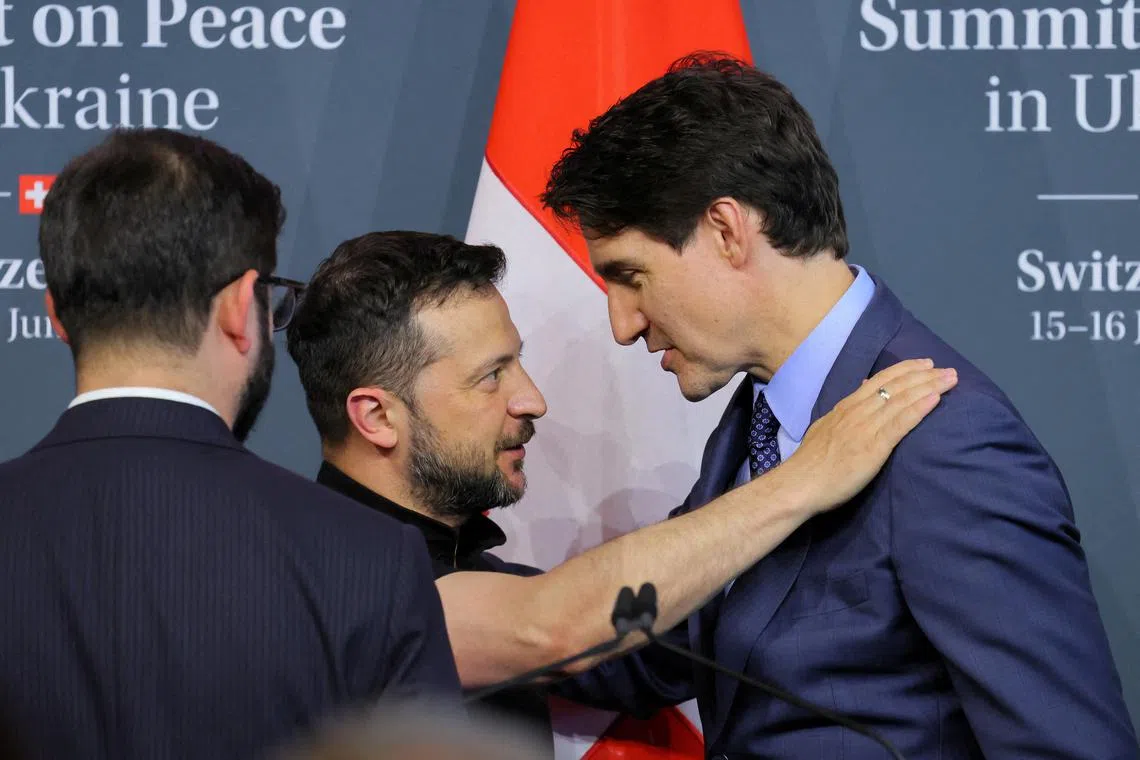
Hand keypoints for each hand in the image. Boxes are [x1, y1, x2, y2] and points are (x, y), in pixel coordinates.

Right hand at [774, 358, 956, 514]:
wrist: (800, 482)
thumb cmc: (812, 462)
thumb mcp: (825, 428)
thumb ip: (844, 414)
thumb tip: (857, 398)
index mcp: (847, 407)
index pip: (880, 380)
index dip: (905, 370)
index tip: (924, 364)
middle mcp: (858, 411)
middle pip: (896, 386)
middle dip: (924, 375)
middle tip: (947, 369)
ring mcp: (866, 427)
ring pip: (902, 400)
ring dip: (929, 387)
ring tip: (950, 379)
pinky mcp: (874, 446)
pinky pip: (901, 423)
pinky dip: (919, 409)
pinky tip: (936, 399)